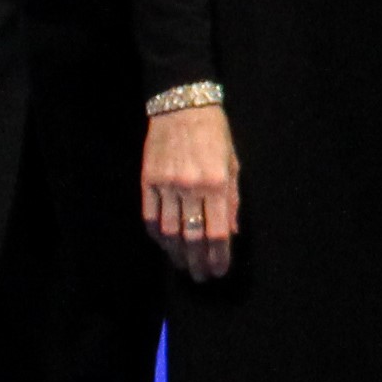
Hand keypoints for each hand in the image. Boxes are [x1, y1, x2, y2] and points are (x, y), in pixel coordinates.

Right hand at [144, 102, 241, 280]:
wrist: (181, 105)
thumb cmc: (214, 134)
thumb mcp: (232, 164)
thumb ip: (232, 199)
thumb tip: (231, 233)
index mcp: (216, 183)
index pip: (217, 232)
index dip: (218, 257)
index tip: (218, 271)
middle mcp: (191, 187)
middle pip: (193, 237)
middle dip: (198, 261)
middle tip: (201, 276)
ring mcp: (166, 185)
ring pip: (169, 232)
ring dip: (177, 254)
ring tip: (184, 265)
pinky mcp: (148, 181)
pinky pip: (150, 217)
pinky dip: (157, 235)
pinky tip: (165, 244)